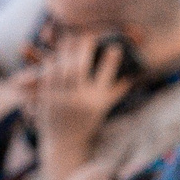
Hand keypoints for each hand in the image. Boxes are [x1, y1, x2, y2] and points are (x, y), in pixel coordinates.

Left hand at [29, 31, 133, 159]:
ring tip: (69, 39)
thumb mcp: (103, 109)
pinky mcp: (47, 99)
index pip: (106, 76)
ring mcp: (61, 99)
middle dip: (83, 48)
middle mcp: (80, 100)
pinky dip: (51, 63)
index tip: (115, 47)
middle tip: (86, 35)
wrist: (65, 145)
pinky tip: (55, 55)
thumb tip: (133, 75)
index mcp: (97, 102)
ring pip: (62, 68)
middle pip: (80, 67)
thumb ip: (116, 91)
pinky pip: (48, 75)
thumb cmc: (87, 123)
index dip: (110, 60)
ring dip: (65, 51)